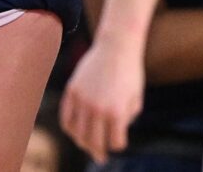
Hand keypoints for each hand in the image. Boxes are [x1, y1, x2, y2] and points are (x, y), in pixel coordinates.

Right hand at [58, 36, 145, 161]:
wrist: (117, 45)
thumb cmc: (130, 72)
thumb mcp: (136, 98)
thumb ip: (126, 119)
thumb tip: (114, 134)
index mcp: (116, 112)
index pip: (115, 142)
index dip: (119, 144)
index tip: (119, 142)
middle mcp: (98, 109)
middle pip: (94, 142)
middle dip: (98, 152)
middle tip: (100, 157)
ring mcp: (83, 100)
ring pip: (78, 134)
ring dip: (83, 143)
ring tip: (88, 145)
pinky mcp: (72, 91)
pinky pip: (66, 118)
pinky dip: (69, 129)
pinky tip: (75, 131)